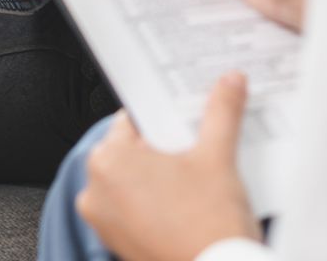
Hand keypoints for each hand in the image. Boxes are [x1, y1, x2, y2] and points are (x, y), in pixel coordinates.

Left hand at [78, 73, 260, 260]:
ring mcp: (105, 222)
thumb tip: (229, 83)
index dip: (166, 115)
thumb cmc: (207, 228)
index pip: (135, 118)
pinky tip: (190, 201)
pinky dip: (158, 201)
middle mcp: (96, 192)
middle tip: (198, 147)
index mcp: (109, 161)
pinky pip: (136, 208)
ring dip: (163, 175)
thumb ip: (221, 112)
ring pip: (136, 180)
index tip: (186, 116)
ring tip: (197, 177)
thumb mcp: (218, 156)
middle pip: (135, 149)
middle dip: (166, 145)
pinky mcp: (119, 243)